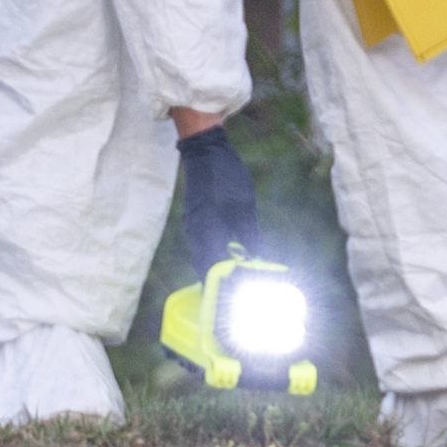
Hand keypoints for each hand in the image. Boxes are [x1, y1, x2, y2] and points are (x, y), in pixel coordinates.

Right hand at [174, 125, 256, 275]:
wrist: (204, 150)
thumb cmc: (225, 175)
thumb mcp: (243, 205)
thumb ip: (248, 235)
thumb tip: (255, 260)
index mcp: (206, 231)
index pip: (213, 270)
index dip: (227, 286)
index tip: (243, 296)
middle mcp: (194, 234)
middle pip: (205, 268)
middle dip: (223, 282)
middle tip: (245, 288)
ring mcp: (191, 227)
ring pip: (203, 258)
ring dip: (219, 269)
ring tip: (241, 276)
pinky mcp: (194, 221)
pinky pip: (202, 247)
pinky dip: (215, 256)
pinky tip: (232, 256)